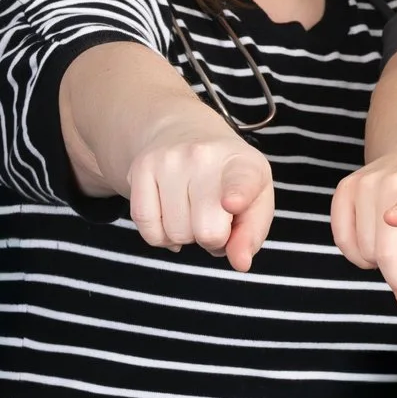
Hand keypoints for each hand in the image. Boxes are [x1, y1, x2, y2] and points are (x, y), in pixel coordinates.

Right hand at [124, 117, 274, 270]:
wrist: (185, 134)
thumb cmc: (229, 178)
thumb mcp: (256, 199)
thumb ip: (251, 234)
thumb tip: (240, 263)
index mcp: (243, 163)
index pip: (240, 182)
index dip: (237, 196)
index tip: (232, 203)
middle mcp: (204, 156)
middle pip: (206, 231)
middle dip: (212, 239)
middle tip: (215, 219)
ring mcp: (169, 160)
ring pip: (175, 235)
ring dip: (186, 236)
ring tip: (193, 213)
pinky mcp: (141, 168)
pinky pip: (147, 230)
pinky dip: (161, 237)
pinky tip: (171, 219)